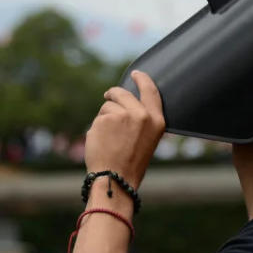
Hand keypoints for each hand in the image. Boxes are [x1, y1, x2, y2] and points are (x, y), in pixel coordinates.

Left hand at [84, 71, 164, 188]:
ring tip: (109, 140)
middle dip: (112, 94)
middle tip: (107, 95)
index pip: (150, 91)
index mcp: (156, 121)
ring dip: (104, 118)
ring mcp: (122, 115)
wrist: (116, 178)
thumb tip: (125, 102)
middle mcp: (141, 115)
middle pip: (122, 93)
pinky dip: (97, 129)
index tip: (136, 74)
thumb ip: (142, 120)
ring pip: (107, 106)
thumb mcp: (147, 139)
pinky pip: (98, 118)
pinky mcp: (104, 119)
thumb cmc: (131, 163)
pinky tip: (101, 143)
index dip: (142, 79)